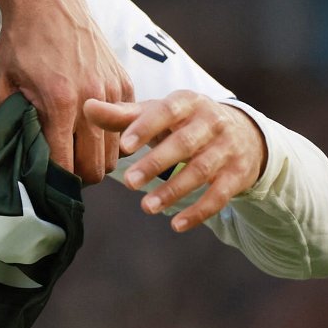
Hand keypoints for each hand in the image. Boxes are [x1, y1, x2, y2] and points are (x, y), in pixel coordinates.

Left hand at [0, 0, 132, 183]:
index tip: (44, 180)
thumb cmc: (20, 43)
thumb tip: (14, 153)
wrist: (48, 2)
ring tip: (76, 151)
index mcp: (59, 102)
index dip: (54, 179)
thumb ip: (4, 120)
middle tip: (62, 171)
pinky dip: (112, 136)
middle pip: (97, 168)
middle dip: (78, 177)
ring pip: (116, 152)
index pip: (65, 164)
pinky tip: (90, 129)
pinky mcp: (125, 83)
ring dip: (97, 159)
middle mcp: (93, 100)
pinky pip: (127, 126)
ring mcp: (114, 91)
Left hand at [84, 92, 265, 231]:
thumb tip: (87, 107)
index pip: (166, 112)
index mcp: (187, 102)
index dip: (145, 128)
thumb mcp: (156, 114)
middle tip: (128, 183)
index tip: (124, 147)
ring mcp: (228, 148)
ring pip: (201, 171)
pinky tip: (176, 224)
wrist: (241, 132)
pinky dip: (198, 211)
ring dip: (173, 191)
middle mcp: (212, 122)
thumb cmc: (182, 122)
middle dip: (155, 164)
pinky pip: (219, 195)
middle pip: (183, 144)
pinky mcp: (238, 174)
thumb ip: (122, 115)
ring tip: (146, 207)